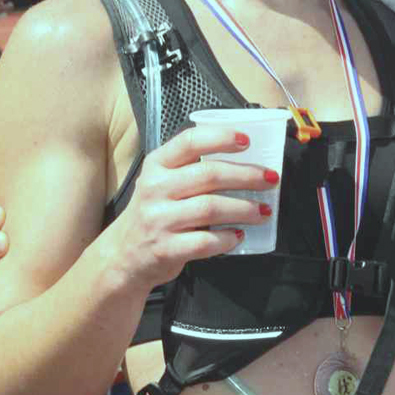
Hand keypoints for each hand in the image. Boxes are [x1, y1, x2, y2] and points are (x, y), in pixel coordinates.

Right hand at [106, 121, 279, 295]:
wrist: (124, 255)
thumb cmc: (154, 213)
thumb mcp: (162, 182)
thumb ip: (191, 169)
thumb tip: (245, 162)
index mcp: (157, 165)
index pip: (190, 142)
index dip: (221, 138)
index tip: (247, 141)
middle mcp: (155, 189)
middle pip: (209, 175)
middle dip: (246, 176)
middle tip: (270, 180)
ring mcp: (159, 220)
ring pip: (211, 208)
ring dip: (244, 209)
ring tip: (262, 211)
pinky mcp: (166, 248)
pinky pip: (205, 241)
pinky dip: (227, 238)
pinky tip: (238, 235)